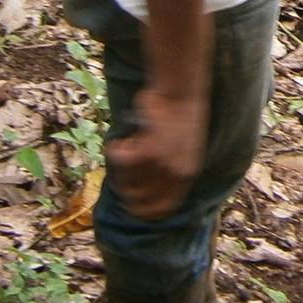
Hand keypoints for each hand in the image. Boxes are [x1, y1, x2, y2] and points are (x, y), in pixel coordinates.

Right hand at [104, 88, 206, 218]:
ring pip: (126, 181)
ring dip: (121, 166)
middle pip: (138, 199)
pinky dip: (116, 151)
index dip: (141, 209)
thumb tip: (140, 190)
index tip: (128, 202)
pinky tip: (123, 141)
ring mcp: (162, 164)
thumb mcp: (180, 149)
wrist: (181, 92)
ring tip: (127, 147)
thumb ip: (166, 171)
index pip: (161, 209)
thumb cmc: (177, 117)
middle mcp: (175, 175)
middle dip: (124, 187)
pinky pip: (120, 161)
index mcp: (186, 177)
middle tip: (122, 170)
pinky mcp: (149, 149)